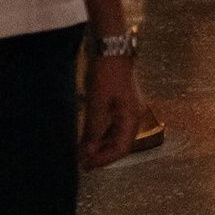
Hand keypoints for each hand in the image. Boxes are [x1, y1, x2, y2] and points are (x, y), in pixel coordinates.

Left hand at [80, 52, 149, 169]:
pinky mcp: (119, 104)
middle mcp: (133, 116)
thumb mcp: (97, 104)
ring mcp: (127, 110)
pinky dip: (99, 134)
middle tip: (81, 163)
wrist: (111, 49)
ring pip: (114, 135)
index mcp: (132, 118)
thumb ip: (93, 129)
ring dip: (99, 145)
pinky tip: (86, 137)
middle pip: (119, 144)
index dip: (104, 160)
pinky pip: (111, 125)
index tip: (86, 165)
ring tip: (81, 152)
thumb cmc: (106, 75)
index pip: (121, 149)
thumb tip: (88, 152)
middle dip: (100, 154)